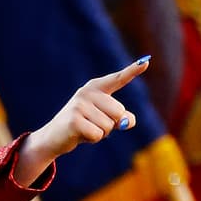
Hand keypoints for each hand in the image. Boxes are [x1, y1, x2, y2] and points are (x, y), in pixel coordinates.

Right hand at [14, 57, 149, 185]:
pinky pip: (98, 134)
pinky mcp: (74, 120)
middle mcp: (87, 92)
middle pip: (119, 112)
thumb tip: (128, 121)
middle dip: (111, 124)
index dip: (133, 70)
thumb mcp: (105, 120)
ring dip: (101, 133)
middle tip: (93, 124)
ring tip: (86, 129)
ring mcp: (79, 105)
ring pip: (109, 126)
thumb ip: (122, 118)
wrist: (55, 137)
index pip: (118, 79)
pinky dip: (93, 139)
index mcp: (96, 88)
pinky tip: (80, 135)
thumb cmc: (84, 126)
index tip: (146, 62)